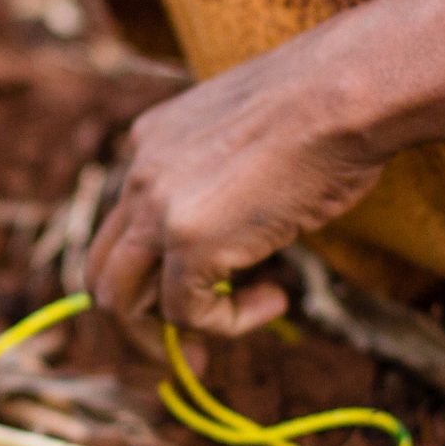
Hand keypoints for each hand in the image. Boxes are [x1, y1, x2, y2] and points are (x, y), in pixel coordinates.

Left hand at [84, 35, 385, 350]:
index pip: (124, 225)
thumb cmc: (324, 106)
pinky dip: (227, 325)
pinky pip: (186, 313)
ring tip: (207, 354)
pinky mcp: (188, 242)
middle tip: (185, 349)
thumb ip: (226, 178)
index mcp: (149, 142)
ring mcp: (156, 209)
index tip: (196, 289)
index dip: (152, 269)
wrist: (342, 91)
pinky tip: (275, 300)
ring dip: (158, 339)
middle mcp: (138, 173)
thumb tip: (245, 225)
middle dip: (134, 321)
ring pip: (118, 301)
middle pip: (102, 269)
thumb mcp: (250, 138)